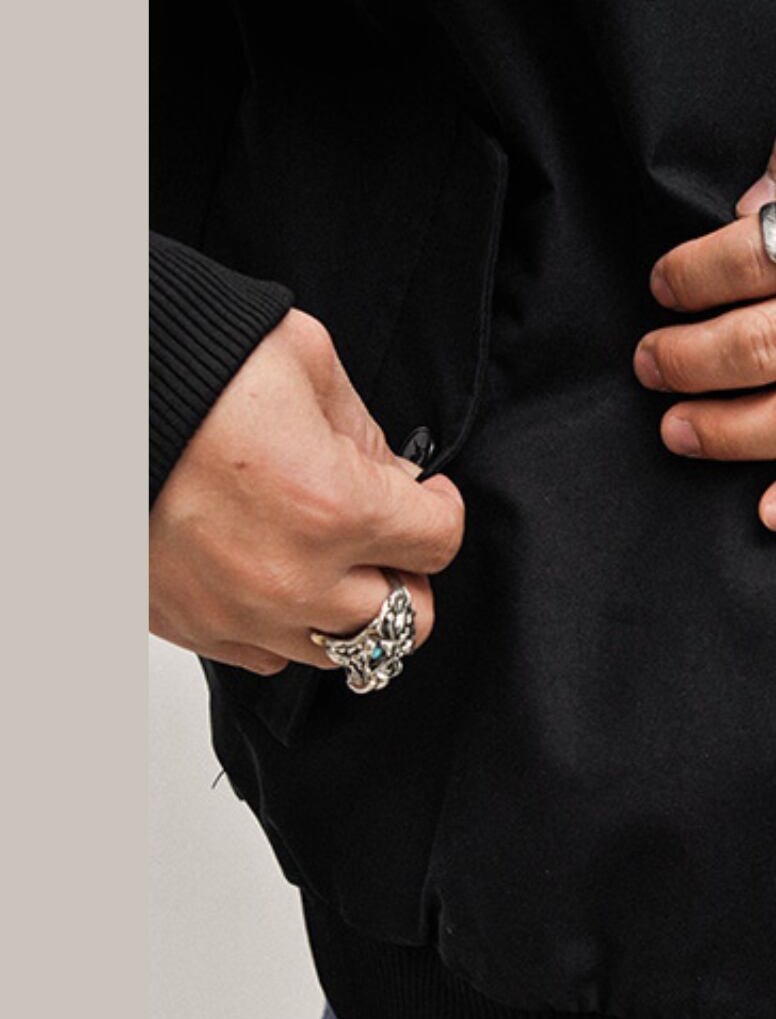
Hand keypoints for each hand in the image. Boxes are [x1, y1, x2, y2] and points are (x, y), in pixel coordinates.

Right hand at [150, 310, 464, 674]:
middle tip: (389, 542)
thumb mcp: (308, 364)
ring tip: (330, 559)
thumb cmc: (195, 366)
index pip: (440, 544)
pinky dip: (286, 623)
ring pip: (342, 648)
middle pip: (407, 621)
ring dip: (351, 607)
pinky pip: (270, 654)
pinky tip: (275, 572)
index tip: (427, 496)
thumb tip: (402, 481)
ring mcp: (240, 613)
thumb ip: (371, 436)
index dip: (441, 510)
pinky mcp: (193, 625)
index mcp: (336, 507)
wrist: (92, 390)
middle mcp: (294, 579)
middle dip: (409, 577)